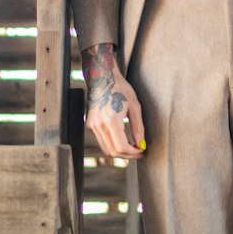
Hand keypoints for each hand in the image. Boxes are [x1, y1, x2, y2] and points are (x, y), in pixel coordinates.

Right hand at [82, 44, 145, 158]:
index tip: (142, 151)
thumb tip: (141, 144)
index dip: (133, 153)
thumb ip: (138, 128)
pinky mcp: (89, 125)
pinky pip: (101, 141)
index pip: (121, 147)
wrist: (102, 78)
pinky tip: (121, 138)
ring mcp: (92, 126)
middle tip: (139, 151)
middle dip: (127, 155)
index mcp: (111, 120)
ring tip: (131, 146)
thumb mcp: (135, 106)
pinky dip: (112, 144)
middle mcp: (99, 125)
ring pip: (106, 149)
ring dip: (119, 151)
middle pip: (112, 152)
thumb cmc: (120, 89)